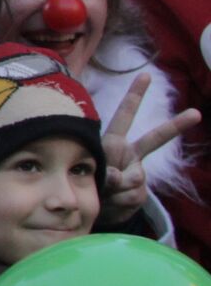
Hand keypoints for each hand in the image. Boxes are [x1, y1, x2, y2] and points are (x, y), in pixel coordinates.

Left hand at [99, 73, 200, 224]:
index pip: (124, 115)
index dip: (135, 95)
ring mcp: (138, 174)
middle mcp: (130, 155)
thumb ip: (105, 172)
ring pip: (132, 178)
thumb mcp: (91, 172)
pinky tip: (111, 203)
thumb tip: (119, 177)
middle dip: (176, 126)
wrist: (96, 210)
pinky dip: (116, 202)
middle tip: (196, 113)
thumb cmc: (87, 183)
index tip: (146, 74)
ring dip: (113, 189)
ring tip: (102, 192)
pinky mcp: (141, 193)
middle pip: (155, 139)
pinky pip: (130, 196)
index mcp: (114, 142)